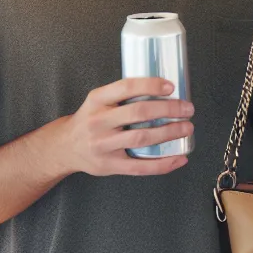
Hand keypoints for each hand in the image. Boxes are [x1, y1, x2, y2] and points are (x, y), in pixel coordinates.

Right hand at [55, 77, 193, 175]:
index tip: (171, 86)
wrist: (64, 147)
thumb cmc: (90, 120)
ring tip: (187, 127)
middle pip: (139, 113)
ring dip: (170, 133)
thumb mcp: (98, 101)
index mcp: (97, 100)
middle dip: (169, 110)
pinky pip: (140, 167)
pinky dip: (163, 164)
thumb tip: (165, 88)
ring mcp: (103, 145)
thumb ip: (123, 95)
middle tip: (188, 109)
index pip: (126, 87)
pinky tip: (179, 158)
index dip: (151, 85)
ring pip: (142, 138)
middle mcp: (98, 121)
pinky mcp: (109, 165)